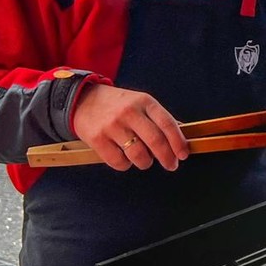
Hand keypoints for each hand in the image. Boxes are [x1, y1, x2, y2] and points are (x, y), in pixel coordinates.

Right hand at [69, 83, 188, 171]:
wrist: (81, 100)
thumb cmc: (117, 105)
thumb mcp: (140, 103)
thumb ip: (159, 119)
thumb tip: (182, 137)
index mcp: (144, 102)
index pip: (168, 124)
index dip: (178, 142)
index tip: (183, 155)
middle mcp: (129, 112)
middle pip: (156, 141)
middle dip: (167, 158)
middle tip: (171, 165)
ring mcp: (112, 125)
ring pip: (139, 155)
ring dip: (146, 163)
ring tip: (144, 160)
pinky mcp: (97, 139)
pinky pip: (119, 162)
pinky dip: (126, 165)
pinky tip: (124, 157)